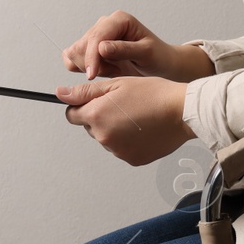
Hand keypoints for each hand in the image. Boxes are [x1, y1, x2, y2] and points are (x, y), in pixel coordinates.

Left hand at [56, 76, 194, 166]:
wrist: (182, 111)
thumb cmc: (153, 94)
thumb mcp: (116, 84)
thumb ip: (84, 91)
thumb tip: (61, 94)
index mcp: (96, 116)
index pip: (71, 115)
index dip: (82, 105)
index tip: (95, 101)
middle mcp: (104, 137)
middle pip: (90, 127)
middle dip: (100, 116)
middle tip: (123, 105)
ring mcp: (118, 151)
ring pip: (106, 138)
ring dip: (114, 128)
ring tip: (136, 115)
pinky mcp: (132, 159)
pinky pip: (121, 148)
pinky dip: (128, 140)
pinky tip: (142, 127)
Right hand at [61, 11, 214, 82]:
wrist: (160, 63)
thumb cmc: (157, 56)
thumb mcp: (146, 54)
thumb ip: (124, 50)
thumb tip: (101, 48)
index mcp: (119, 20)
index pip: (96, 37)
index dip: (91, 57)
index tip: (92, 75)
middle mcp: (105, 24)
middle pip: (81, 44)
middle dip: (92, 64)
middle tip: (114, 72)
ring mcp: (96, 35)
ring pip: (75, 52)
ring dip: (90, 67)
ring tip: (113, 70)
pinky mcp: (90, 47)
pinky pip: (74, 58)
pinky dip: (84, 68)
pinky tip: (104, 70)